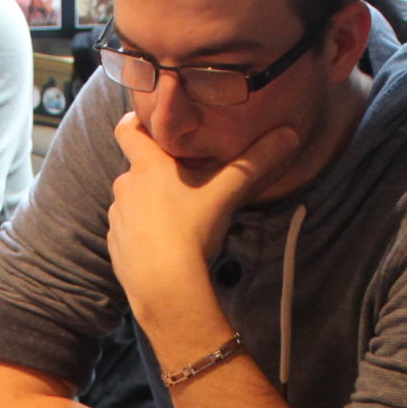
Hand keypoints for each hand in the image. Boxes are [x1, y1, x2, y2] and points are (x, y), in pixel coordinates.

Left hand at [106, 111, 299, 329]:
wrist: (165, 285)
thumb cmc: (192, 231)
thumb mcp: (227, 193)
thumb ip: (256, 161)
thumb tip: (290, 133)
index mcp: (147, 166)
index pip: (127, 128)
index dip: (136, 122)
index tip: (152, 125)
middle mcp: (125, 187)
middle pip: (137, 168)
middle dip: (156, 171)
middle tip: (183, 178)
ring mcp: (117, 218)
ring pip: (132, 200)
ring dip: (148, 203)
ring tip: (176, 216)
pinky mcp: (115, 246)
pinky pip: (128, 230)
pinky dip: (143, 232)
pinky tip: (163, 244)